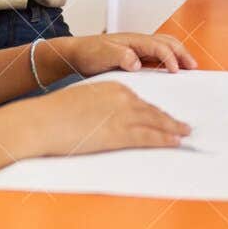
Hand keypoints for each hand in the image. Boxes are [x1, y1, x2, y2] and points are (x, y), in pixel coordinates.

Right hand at [28, 81, 192, 155]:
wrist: (42, 121)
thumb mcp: (84, 101)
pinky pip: (148, 136)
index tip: (164, 116)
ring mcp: (123, 115)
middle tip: (183, 125)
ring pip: (155, 122)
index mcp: (114, 87)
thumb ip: (102, 107)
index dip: (154, 111)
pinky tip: (174, 141)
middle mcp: (123, 97)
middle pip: (151, 110)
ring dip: (172, 129)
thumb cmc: (55, 114)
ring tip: (184, 133)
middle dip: (168, 119)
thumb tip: (109, 119)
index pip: (140, 100)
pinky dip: (164, 139)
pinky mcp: (119, 133)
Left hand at [45, 33, 196, 80]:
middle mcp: (139, 42)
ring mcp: (139, 48)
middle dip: (183, 53)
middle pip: (168, 42)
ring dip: (179, 55)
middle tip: (194, 67)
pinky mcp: (137, 56)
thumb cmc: (87, 53)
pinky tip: (172, 71)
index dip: (170, 58)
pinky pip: (159, 55)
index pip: (159, 47)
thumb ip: (119, 56)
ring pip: (166, 47)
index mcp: (134, 40)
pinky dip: (170, 60)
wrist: (76, 54)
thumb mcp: (101, 55)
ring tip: (189, 67)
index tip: (176, 71)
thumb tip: (137, 62)